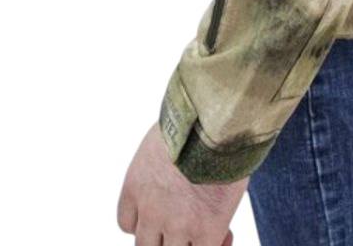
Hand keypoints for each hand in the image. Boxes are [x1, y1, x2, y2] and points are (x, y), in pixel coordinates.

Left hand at [117, 122, 247, 245]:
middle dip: (165, 237)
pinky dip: (216, 245)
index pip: (127, 223)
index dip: (145, 222)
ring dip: (190, 242)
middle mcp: (150, 210)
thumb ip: (165, 160)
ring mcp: (177, 224)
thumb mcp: (167, 136)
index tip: (163, 213)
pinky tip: (225, 232)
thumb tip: (182, 166)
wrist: (216, 122)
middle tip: (188, 222)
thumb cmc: (197, 118)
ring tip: (209, 226)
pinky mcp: (206, 230)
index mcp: (135, 185)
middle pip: (146, 245)